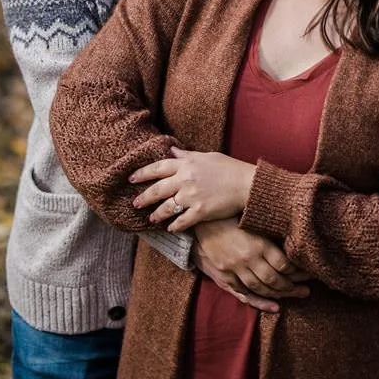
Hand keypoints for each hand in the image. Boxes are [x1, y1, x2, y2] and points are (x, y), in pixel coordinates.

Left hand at [131, 148, 255, 231]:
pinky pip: (181, 221)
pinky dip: (174, 226)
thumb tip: (172, 150)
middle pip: (158, 190)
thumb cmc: (229, 168)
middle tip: (135, 203)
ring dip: (157, 214)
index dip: (143, 173)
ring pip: (166, 208)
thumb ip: (187, 155)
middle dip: (144, 197)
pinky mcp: (200, 212)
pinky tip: (170, 229)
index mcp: (186, 164)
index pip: (158, 168)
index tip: (131, 179)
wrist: (246, 184)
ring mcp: (192, 197)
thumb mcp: (207, 156)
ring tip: (151, 219)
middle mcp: (185, 180)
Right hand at [191, 219, 309, 310]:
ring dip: (280, 294)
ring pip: (261, 288)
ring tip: (297, 294)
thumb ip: (271, 232)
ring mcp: (234, 269)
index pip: (284, 264)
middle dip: (293, 286)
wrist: (203, 223)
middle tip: (307, 289)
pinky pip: (244, 293)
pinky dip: (260, 301)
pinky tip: (275, 307)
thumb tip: (295, 239)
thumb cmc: (232, 217)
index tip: (310, 270)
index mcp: (257, 243)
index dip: (298, 270)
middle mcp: (247, 258)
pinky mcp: (225, 276)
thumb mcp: (254, 221)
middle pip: (275, 279)